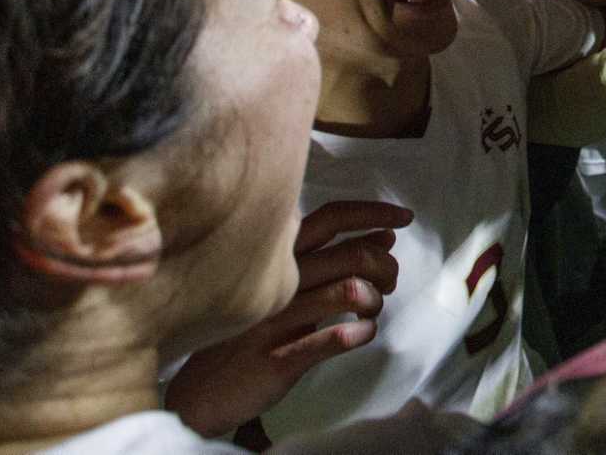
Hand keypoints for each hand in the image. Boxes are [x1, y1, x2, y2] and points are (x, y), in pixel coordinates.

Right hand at [164, 200, 410, 437]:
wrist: (202, 392)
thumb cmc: (251, 333)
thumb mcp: (287, 289)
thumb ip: (332, 261)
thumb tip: (385, 237)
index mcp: (278, 259)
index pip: (331, 218)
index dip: (373, 213)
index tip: (404, 217)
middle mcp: (277, 281)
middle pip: (351, 254)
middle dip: (385, 266)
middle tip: (390, 282)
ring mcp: (277, 319)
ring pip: (350, 290)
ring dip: (375, 300)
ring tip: (372, 311)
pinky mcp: (280, 357)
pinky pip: (337, 337)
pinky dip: (362, 333)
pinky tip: (363, 334)